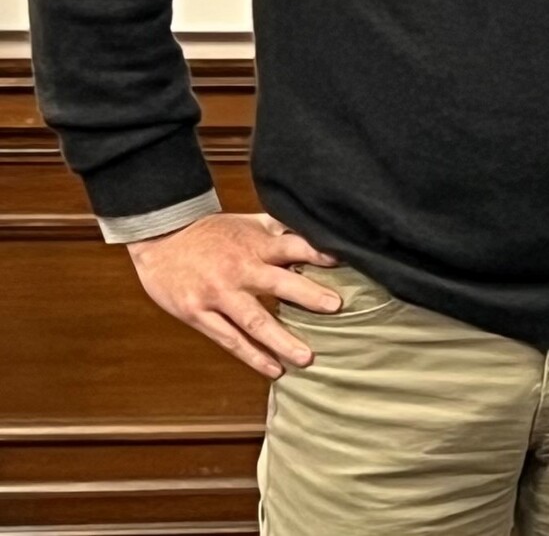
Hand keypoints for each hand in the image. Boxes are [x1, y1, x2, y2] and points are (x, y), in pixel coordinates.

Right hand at [126, 212, 341, 378]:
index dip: (316, 252)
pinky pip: (229, 339)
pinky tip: (273, 369)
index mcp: (255, 244)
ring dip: (281, 341)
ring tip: (306, 358)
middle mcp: (240, 269)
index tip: (341, 260)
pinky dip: (252, 356)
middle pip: (278, 283)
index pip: (292, 246)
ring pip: (254, 320)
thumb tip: (318, 233)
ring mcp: (218, 294)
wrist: (162, 239)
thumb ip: (280, 230)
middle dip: (308, 295)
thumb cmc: (212, 232)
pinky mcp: (198, 314)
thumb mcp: (248, 223)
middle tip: (335, 307)